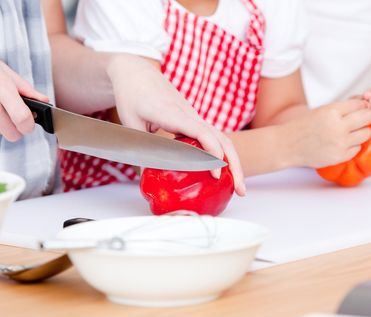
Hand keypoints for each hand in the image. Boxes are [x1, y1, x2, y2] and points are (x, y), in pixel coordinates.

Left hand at [106, 54, 245, 195]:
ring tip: (237, 187)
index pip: (201, 132)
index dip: (212, 152)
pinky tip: (221, 172)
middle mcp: (189, 114)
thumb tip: (147, 180)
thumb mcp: (131, 125)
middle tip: (240, 190)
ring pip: (221, 139)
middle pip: (222, 138)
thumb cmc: (132, 96)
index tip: (216, 173)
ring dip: (233, 162)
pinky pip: (212, 138)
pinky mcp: (193, 120)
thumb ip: (141, 151)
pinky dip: (221, 155)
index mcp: (172, 113)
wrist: (136, 71)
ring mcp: (193, 116)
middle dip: (234, 164)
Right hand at [287, 99, 370, 167]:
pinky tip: (340, 143)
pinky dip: (352, 145)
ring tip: (349, 133)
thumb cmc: (305, 126)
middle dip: (366, 117)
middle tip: (359, 120)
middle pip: (368, 117)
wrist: (288, 145)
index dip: (362, 106)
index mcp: (332, 111)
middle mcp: (338, 127)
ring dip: (360, 132)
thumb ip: (343, 109)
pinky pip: (357, 148)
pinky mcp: (340, 156)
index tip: (358, 110)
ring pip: (366, 134)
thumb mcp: (322, 110)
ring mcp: (340, 143)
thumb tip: (367, 106)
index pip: (361, 104)